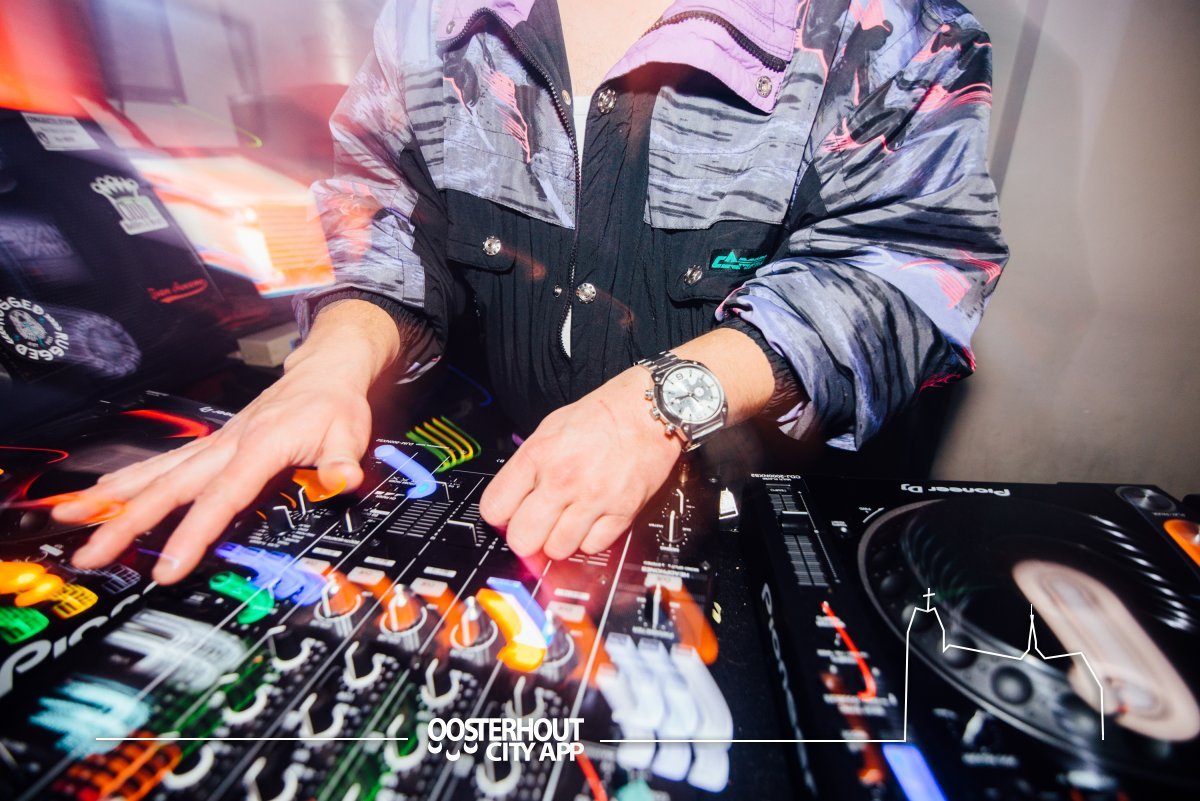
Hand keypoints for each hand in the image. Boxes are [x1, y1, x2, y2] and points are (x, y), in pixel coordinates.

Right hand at [52, 300, 401, 583]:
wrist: (323, 372)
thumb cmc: (334, 404)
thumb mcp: (350, 432)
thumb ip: (342, 460)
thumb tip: (343, 479)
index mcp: (260, 446)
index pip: (221, 497)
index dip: (192, 533)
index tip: (167, 566)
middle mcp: (227, 444)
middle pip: (169, 488)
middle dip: (126, 522)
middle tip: (91, 553)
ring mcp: (214, 445)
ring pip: (155, 474)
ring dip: (113, 498)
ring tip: (71, 519)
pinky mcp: (210, 446)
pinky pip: (161, 464)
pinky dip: (127, 480)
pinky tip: (99, 494)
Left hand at [479, 366, 682, 558]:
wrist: (649, 410)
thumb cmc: (602, 415)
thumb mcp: (549, 428)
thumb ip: (528, 466)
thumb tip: (510, 502)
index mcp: (538, 455)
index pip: (494, 509)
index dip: (500, 515)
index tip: (509, 514)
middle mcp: (562, 478)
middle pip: (522, 539)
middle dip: (525, 537)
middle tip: (535, 527)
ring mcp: (593, 498)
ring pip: (556, 550)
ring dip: (558, 541)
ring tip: (566, 524)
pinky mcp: (622, 511)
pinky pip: (592, 547)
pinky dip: (589, 540)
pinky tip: (591, 521)